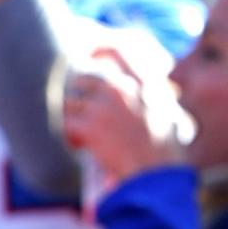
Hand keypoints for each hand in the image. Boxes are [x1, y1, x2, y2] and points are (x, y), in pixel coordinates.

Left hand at [62, 43, 186, 185]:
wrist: (155, 173)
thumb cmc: (162, 149)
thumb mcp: (163, 114)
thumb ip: (145, 97)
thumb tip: (131, 87)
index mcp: (138, 84)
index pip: (112, 55)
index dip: (94, 56)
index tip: (84, 60)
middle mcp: (118, 90)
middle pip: (80, 80)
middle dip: (76, 97)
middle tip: (77, 113)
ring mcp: (101, 107)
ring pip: (68, 103)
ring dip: (71, 118)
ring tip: (81, 134)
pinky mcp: (88, 126)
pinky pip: (64, 124)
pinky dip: (68, 136)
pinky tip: (79, 146)